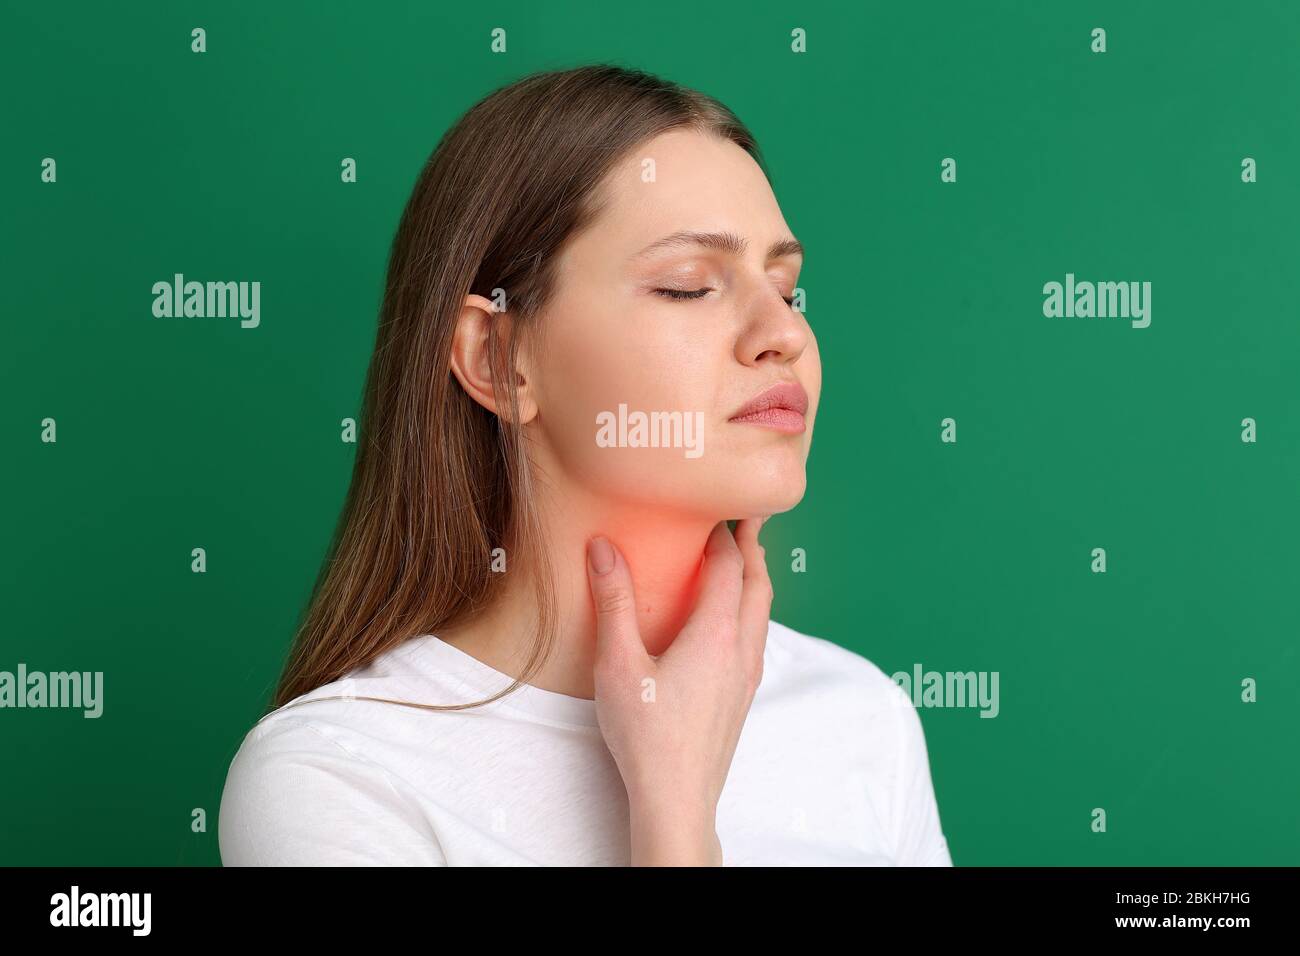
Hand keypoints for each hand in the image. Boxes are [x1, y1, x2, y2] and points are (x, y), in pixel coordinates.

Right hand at [584, 518, 771, 865]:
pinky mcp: (742, 696)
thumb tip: (604, 548)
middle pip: (759, 584)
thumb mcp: (618, 663)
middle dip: (753, 548)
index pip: (730, 567)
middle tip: (746, 519)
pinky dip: (750, 609)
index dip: (723, 534)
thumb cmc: (646, 735)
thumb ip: (613, 602)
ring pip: (763, 612)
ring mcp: (747, 675)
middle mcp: (742, 649)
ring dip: (755, 579)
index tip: (713, 508)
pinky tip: (729, 620)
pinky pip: (756, 637)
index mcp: (717, 633)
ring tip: (742, 560)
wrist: (677, 798)